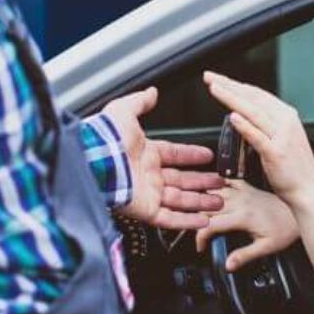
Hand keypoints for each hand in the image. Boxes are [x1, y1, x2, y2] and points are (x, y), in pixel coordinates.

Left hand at [103, 87, 224, 228]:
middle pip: (182, 180)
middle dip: (202, 182)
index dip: (192, 155)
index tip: (207, 156)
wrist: (94, 160)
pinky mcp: (146, 211)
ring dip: (201, 202)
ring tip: (219, 201)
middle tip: (219, 183)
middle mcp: (148, 175)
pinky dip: (188, 221)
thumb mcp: (125, 111)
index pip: (174, 154)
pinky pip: (171, 219)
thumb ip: (140, 102)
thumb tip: (151, 92)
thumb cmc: (106, 138)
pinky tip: (204, 220)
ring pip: (181, 201)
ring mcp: (148, 194)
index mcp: (145, 153)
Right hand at [195, 179, 299, 270]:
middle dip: (195, 219)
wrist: (298, 213)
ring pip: (213, 191)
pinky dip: (216, 182)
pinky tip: (209, 186)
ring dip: (202, 199)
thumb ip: (245, 256)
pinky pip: (227, 180)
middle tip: (192, 230)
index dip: (200, 237)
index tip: (200, 246)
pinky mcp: (247, 187)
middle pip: (207, 207)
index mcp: (242, 217)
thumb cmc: (285, 229)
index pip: (211, 225)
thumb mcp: (266, 248)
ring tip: (195, 210)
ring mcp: (243, 192)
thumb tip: (228, 265)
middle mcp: (240, 202)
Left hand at [203, 72, 313, 208]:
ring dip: (232, 98)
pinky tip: (232, 117)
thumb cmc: (294, 168)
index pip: (257, 94)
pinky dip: (244, 125)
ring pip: (253, 111)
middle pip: (253, 97)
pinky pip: (257, 136)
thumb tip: (242, 115)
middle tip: (209, 77)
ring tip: (215, 89)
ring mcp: (282, 136)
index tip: (218, 79)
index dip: (236, 84)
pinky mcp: (276, 153)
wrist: (309, 190)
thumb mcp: (281, 138)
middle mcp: (285, 121)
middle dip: (229, 85)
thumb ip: (265, 125)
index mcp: (286, 115)